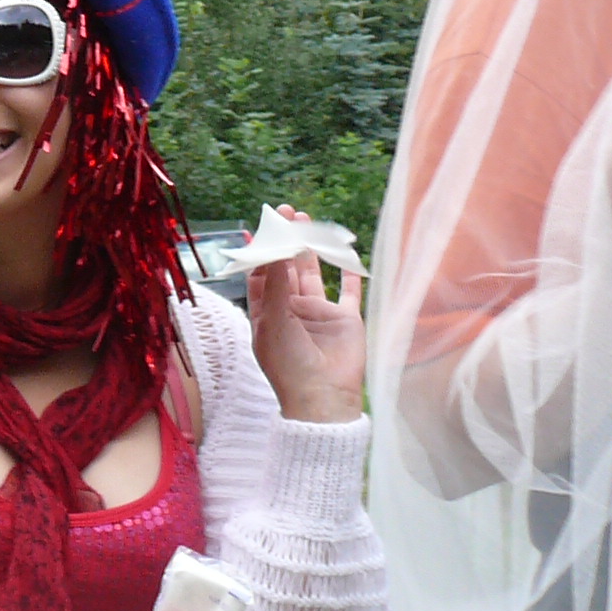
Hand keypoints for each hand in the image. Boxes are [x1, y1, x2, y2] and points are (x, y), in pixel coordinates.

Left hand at [249, 219, 366, 422]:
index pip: (262, 274)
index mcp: (268, 314)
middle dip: (286, 241)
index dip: (263, 249)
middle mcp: (292, 311)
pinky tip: (347, 254)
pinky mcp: (346, 320)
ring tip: (307, 221)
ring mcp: (319, 315)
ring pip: (314, 274)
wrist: (323, 398)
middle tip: (288, 212)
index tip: (266, 225)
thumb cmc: (289, 365)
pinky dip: (349, 274)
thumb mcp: (274, 320)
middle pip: (287, 269)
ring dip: (310, 249)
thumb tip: (276, 245)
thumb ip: (276, 282)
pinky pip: (349, 292)